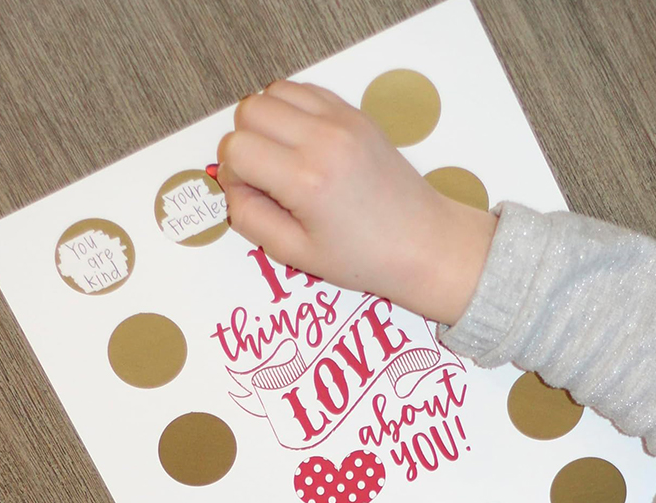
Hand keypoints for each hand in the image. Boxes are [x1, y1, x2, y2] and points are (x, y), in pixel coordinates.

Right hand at [217, 81, 496, 325]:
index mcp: (306, 179)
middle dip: (245, 144)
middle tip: (266, 179)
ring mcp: (343, 120)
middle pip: (248, 110)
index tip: (254, 198)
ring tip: (284, 160)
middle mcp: (323, 138)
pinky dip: (292, 112)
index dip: (233, 176)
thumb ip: (251, 219)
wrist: (423, 243)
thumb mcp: (296, 253)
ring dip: (266, 124)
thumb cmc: (364, 258)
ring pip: (272, 92)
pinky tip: (304, 146)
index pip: (236, 148)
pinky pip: (304, 91)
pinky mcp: (356, 114)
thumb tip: (232, 187)